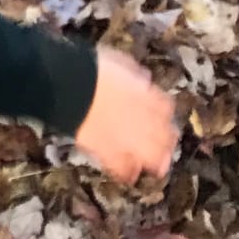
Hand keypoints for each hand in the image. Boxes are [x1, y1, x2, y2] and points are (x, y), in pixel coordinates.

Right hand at [73, 46, 177, 184]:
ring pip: (153, 158)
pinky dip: (128, 173)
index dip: (165, 115)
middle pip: (166, 137)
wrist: (71, 87)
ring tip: (155, 166)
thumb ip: (134, 75)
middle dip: (167, 141)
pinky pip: (124, 170)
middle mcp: (145, 121)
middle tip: (165, 146)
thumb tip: (144, 80)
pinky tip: (129, 175)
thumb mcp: (120, 63)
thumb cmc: (93, 69)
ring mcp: (130, 140)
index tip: (162, 117)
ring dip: (156, 161)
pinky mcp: (111, 154)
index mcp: (147, 96)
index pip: (166, 109)